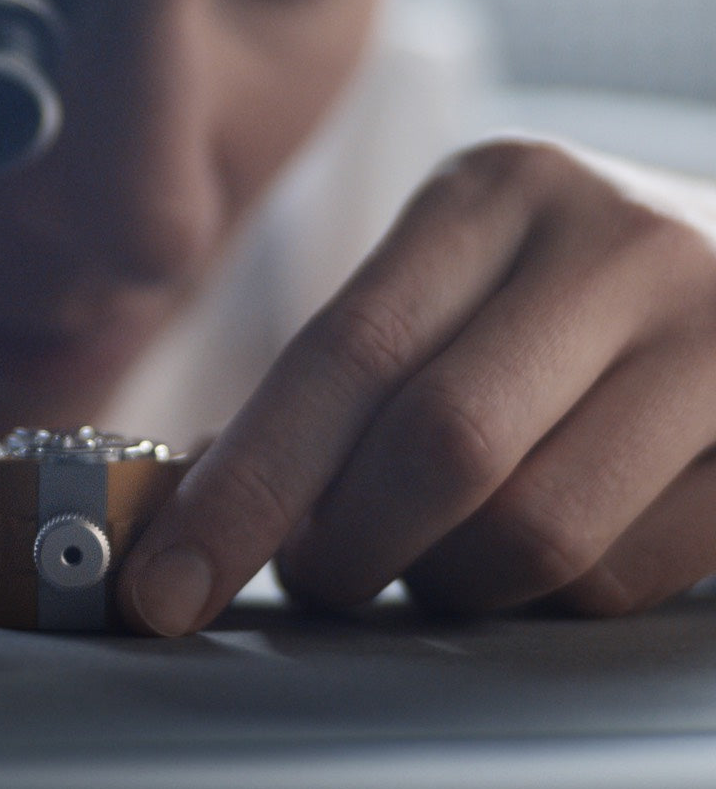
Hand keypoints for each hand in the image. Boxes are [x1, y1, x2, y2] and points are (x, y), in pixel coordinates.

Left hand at [118, 137, 715, 631]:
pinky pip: (624, 578)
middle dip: (345, 547)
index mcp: (497, 191)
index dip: (243, 485)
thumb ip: (348, 374)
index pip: (344, 352)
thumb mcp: (452, 279)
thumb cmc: (558, 290)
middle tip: (315, 574)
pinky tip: (533, 552)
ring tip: (431, 553)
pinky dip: (545, 597)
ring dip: (447, 581)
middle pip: (440, 446)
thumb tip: (206, 501)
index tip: (164, 584)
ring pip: (535, 533)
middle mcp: (615, 246)